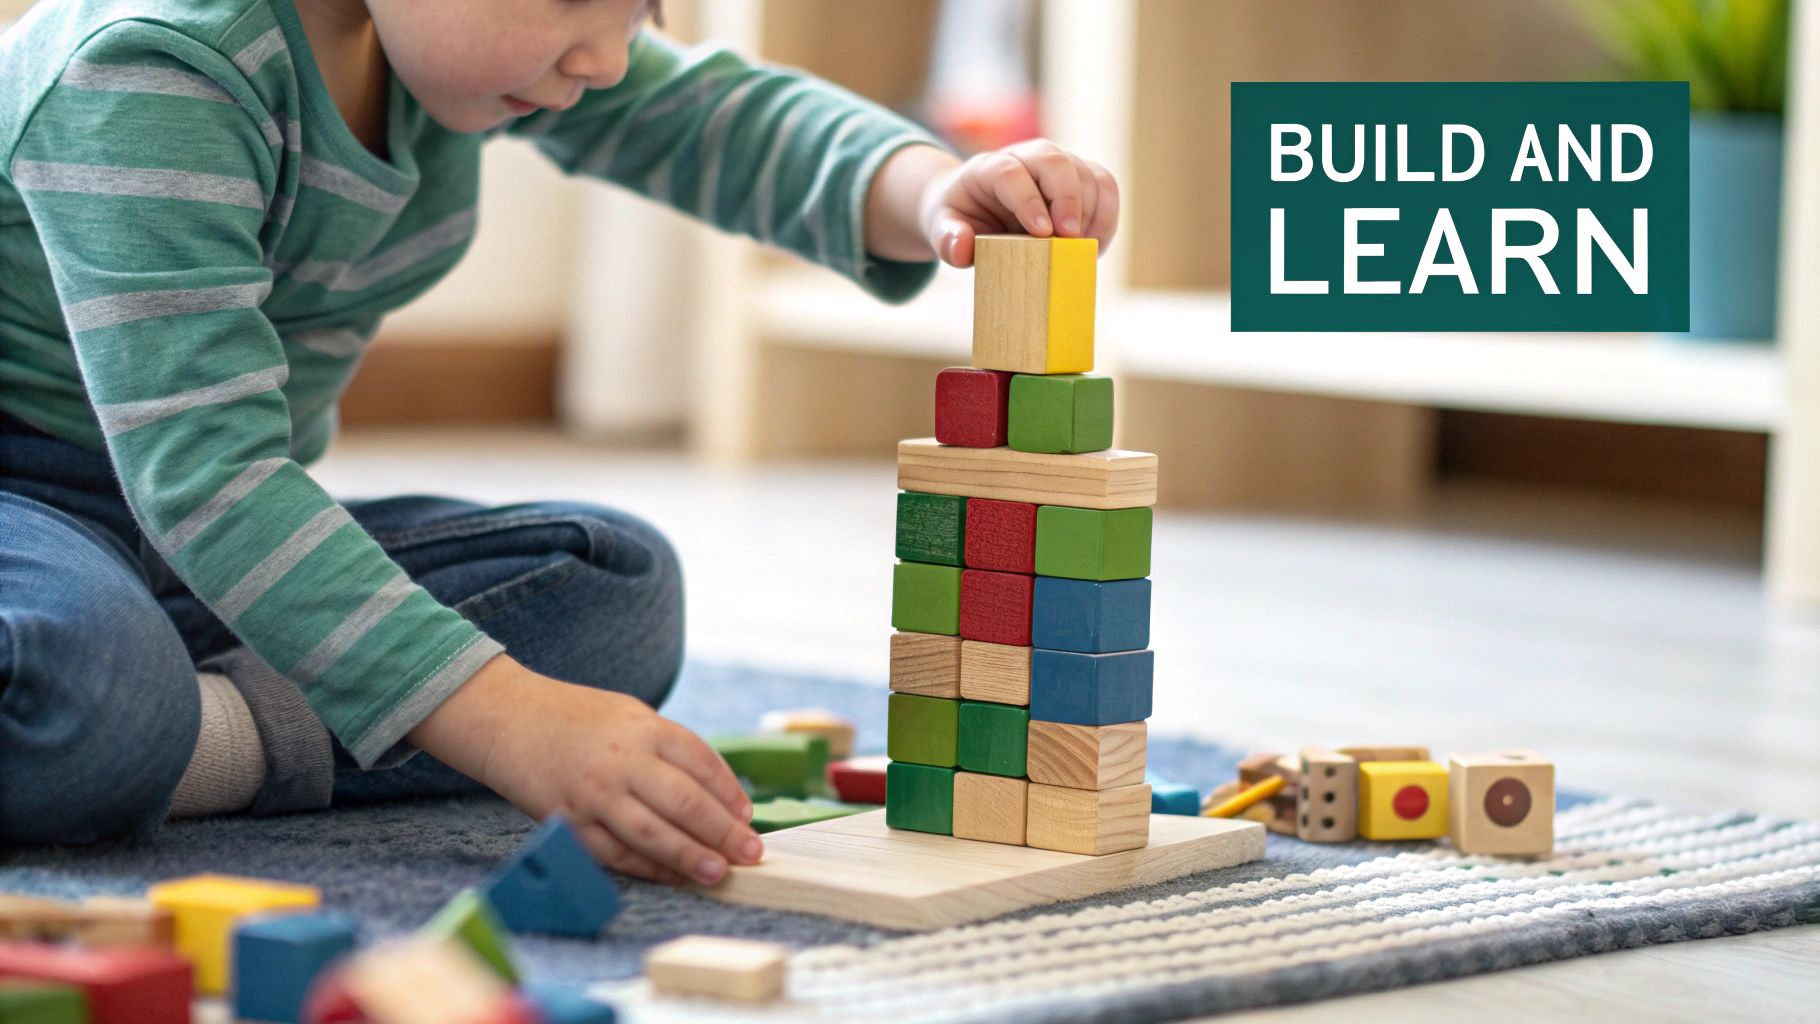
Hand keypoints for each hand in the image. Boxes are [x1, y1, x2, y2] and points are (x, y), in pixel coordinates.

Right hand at [408, 654, 760, 885]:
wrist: (508, 717)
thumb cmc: (578, 718)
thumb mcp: (631, 715)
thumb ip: (671, 750)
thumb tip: (720, 796)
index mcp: (644, 728)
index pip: (703, 764)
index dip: (730, 795)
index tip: (748, 818)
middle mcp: (622, 760)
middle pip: (685, 802)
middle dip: (724, 833)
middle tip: (750, 854)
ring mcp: (593, 793)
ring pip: (652, 834)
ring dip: (690, 857)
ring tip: (719, 872)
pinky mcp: (569, 821)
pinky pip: (615, 852)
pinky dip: (648, 867)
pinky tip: (672, 875)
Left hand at [865, 140, 1119, 267]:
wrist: (977, 206)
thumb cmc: (962, 218)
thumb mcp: (942, 229)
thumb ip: (946, 239)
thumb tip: (962, 247)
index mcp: (990, 167)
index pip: (1011, 173)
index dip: (1028, 200)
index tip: (1041, 232)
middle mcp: (1028, 157)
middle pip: (1055, 163)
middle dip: (1067, 200)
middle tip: (1070, 238)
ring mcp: (1059, 164)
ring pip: (1087, 174)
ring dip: (1092, 212)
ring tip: (1084, 249)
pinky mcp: (1081, 178)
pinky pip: (1105, 187)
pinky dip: (1107, 216)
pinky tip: (1097, 245)